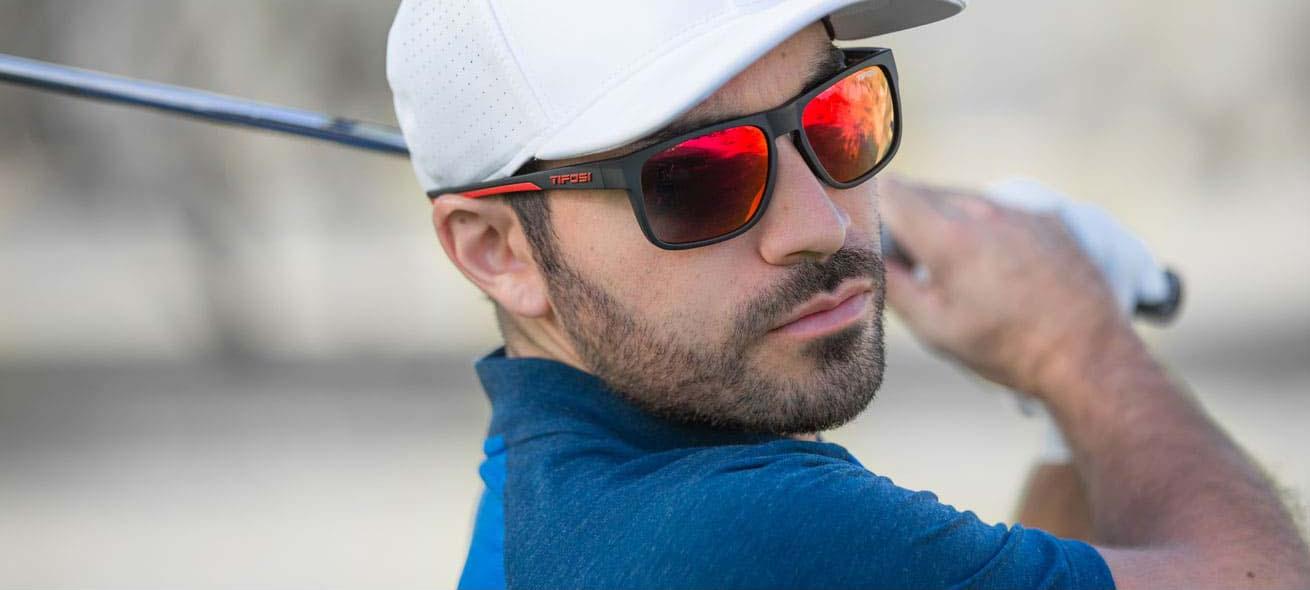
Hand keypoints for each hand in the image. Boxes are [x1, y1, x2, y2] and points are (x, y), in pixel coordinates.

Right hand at [877, 176, 1133, 398]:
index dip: (871, 205)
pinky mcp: (1045, 217)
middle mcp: (983, 212)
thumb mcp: (935, 327)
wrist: (1088, 353)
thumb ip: (893, 284)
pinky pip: (997, 208)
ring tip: (953, 266)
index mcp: (949, 238)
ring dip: (944, 220)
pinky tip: (992, 265)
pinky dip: (982, 226)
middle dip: (904, 217)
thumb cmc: (1007, 347)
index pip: (891, 191)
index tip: (867, 229)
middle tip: (906, 259)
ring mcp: (1018, 210)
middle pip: (923, 191)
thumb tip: (867, 256)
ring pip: (959, 197)